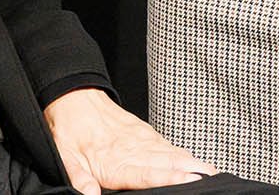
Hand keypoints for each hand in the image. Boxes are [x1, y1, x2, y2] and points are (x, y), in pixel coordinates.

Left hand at [43, 87, 215, 191]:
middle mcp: (134, 149)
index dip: (170, 177)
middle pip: (168, 163)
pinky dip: (184, 155)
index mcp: (116, 159)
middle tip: (212, 178)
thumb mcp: (66, 158)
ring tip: (211, 172)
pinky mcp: (145, 134)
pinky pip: (168, 146)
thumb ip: (80, 179)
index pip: (148, 172)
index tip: (190, 178)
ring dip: (193, 163)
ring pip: (172, 154)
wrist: (76, 99)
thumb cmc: (70, 132)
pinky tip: (195, 162)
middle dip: (191, 171)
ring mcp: (142, 140)